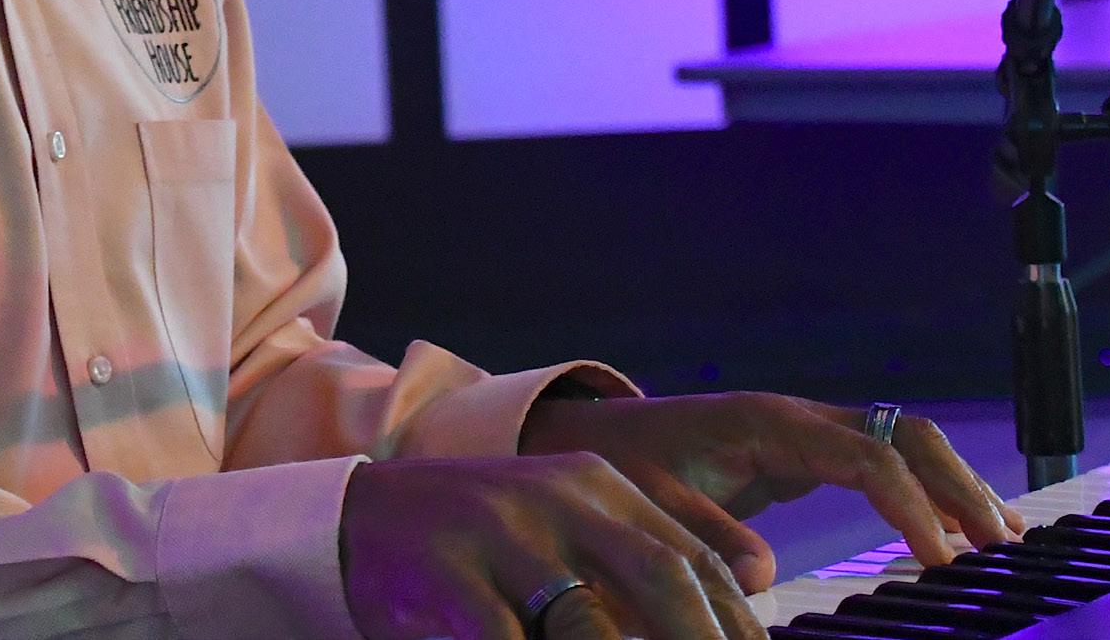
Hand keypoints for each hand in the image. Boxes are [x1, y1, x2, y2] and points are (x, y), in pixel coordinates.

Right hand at [341, 453, 764, 639]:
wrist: (362, 518)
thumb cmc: (484, 544)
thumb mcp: (566, 524)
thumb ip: (641, 554)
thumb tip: (747, 593)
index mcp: (598, 485)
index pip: (692, 556)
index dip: (734, 623)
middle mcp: (558, 499)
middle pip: (661, 576)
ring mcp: (501, 535)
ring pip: (587, 622)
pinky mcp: (449, 577)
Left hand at [517, 392, 1025, 589]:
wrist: (595, 437)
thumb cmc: (624, 465)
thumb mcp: (653, 501)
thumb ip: (707, 535)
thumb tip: (763, 577)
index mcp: (771, 423)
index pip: (868, 456)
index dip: (911, 506)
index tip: (940, 560)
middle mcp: (802, 418)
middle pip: (905, 435)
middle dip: (959, 486)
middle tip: (1001, 547)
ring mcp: (810, 431)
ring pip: (905, 444)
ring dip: (956, 486)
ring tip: (1005, 540)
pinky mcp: (808, 452)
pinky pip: (885, 462)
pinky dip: (929, 490)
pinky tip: (960, 529)